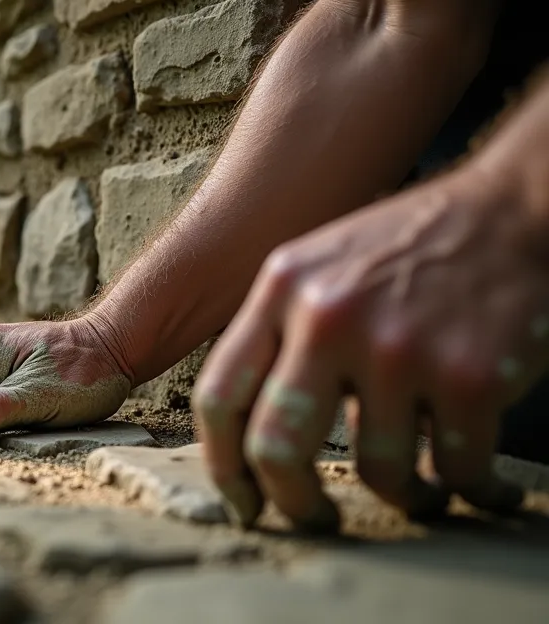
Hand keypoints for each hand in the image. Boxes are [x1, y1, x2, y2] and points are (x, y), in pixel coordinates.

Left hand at [193, 166, 548, 531]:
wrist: (512, 211)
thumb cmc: (407, 250)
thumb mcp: (318, 267)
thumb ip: (276, 334)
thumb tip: (243, 440)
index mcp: (281, 290)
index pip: (219, 396)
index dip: (223, 467)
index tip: (243, 502)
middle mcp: (329, 317)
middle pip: (275, 449)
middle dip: (293, 505)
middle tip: (315, 520)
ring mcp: (399, 348)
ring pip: (378, 471)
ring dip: (404, 498)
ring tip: (420, 492)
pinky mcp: (470, 375)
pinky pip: (455, 470)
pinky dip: (469, 490)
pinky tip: (481, 487)